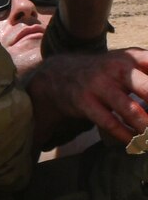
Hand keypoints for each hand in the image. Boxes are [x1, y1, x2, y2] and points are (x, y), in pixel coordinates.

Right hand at [26, 46, 147, 145]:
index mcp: (133, 57)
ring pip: (131, 110)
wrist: (60, 74)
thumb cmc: (107, 72)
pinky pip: (110, 123)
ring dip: (147, 128)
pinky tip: (137, 142)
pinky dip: (127, 136)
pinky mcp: (84, 101)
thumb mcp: (130, 62)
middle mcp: (116, 68)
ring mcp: (99, 84)